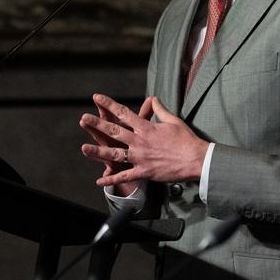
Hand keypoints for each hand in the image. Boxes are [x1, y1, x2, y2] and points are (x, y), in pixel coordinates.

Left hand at [80, 94, 208, 187]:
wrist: (196, 159)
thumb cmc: (186, 140)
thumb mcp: (173, 121)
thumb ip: (160, 110)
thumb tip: (153, 99)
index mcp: (146, 128)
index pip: (124, 113)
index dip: (109, 105)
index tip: (97, 98)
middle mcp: (140, 141)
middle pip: (114, 131)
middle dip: (97, 124)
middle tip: (84, 118)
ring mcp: (141, 157)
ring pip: (115, 154)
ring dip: (98, 152)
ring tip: (84, 148)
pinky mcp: (144, 172)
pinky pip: (125, 176)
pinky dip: (112, 179)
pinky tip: (100, 181)